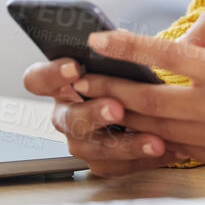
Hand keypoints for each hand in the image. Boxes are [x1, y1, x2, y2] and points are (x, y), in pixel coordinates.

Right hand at [21, 56, 186, 176]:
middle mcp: (65, 114)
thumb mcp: (120, 54)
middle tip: (116, 108)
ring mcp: (80, 140)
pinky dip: (142, 159)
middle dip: (93, 114)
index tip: (75, 67)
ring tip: (154, 140)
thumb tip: (121, 38)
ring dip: (124, 145)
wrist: (152, 102)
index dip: (52, 74)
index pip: (38, 79)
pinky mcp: (100, 161)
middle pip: (66, 119)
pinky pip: (115, 166)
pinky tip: (166, 149)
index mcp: (60, 84)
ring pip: (91, 148)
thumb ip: (115, 49)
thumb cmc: (127, 73)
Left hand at [74, 11, 204, 172]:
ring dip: (121, 116)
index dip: (129, 47)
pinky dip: (149, 136)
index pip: (167, 57)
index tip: (99, 40)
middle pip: (150, 100)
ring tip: (94, 103)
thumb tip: (178, 38)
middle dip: (110, 88)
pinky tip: (128, 125)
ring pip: (155, 128)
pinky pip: (175, 146)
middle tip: (80, 80)